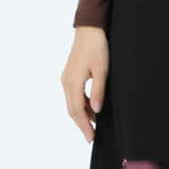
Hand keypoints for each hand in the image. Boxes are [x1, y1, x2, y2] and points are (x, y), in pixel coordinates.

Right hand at [60, 26, 108, 142]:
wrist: (89, 29)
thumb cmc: (96, 48)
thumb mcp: (102, 70)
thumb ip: (98, 91)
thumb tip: (96, 110)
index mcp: (72, 82)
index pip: (78, 111)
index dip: (84, 126)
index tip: (91, 138)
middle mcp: (66, 82)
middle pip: (72, 110)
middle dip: (82, 125)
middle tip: (91, 138)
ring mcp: (66, 79)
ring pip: (73, 104)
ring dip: (82, 115)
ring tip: (94, 125)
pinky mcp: (70, 76)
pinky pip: (74, 96)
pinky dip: (82, 105)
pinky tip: (92, 109)